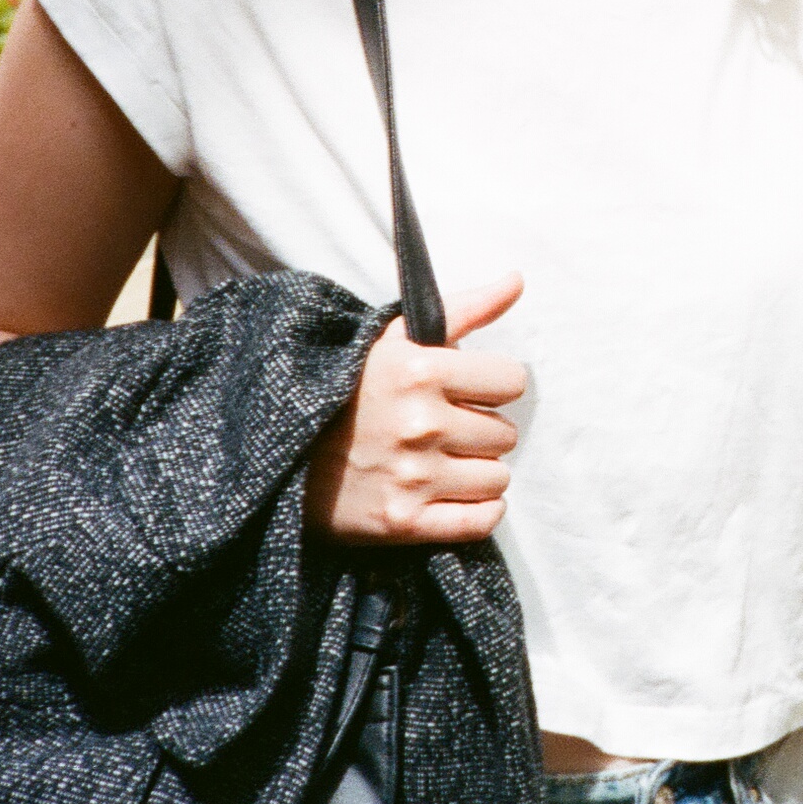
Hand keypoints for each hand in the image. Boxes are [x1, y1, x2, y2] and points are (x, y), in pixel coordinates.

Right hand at [306, 278, 527, 543]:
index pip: (511, 381)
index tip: (467, 391)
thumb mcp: (396, 339)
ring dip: (478, 472)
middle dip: (480, 430)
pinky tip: (451, 495)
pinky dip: (477, 511)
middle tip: (444, 431)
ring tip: (442, 462)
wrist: (285, 460)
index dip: (492, 385)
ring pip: (498, 477)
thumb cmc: (350, 392)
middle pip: (505, 433)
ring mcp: (413, 477)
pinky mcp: (405, 522)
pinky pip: (482, 520)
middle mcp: (420, 424)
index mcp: (420, 371)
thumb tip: (517, 281)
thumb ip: (464, 310)